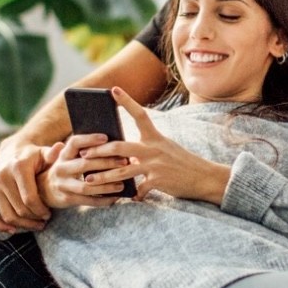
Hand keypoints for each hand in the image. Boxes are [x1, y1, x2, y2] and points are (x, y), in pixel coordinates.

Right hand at [0, 141, 53, 232]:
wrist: (11, 150)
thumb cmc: (33, 156)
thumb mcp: (44, 153)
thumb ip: (53, 154)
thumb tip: (61, 147)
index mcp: (18, 167)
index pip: (30, 199)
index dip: (41, 211)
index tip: (48, 214)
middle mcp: (1, 176)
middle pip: (20, 210)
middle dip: (34, 219)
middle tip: (43, 221)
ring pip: (7, 216)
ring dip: (22, 225)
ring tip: (35, 224)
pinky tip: (13, 230)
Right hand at [43, 135, 133, 208]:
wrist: (44, 190)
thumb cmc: (65, 169)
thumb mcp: (66, 157)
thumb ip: (80, 149)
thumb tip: (107, 140)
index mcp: (63, 155)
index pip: (75, 143)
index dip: (89, 139)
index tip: (106, 137)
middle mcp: (61, 168)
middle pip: (85, 164)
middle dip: (106, 163)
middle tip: (124, 162)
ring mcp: (63, 185)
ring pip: (87, 186)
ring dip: (106, 185)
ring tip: (122, 184)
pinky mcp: (67, 199)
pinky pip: (88, 201)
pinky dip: (103, 200)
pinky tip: (115, 198)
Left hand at [84, 88, 231, 203]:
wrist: (204, 177)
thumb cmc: (182, 162)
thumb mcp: (165, 149)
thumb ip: (145, 148)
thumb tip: (124, 154)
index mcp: (155, 137)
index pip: (140, 114)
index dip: (126, 101)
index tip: (113, 90)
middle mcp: (154, 148)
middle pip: (120, 147)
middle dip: (98, 151)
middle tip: (83, 154)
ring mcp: (156, 165)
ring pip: (122, 170)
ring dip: (103, 176)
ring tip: (88, 180)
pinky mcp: (159, 180)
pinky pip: (139, 189)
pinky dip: (133, 195)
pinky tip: (129, 198)